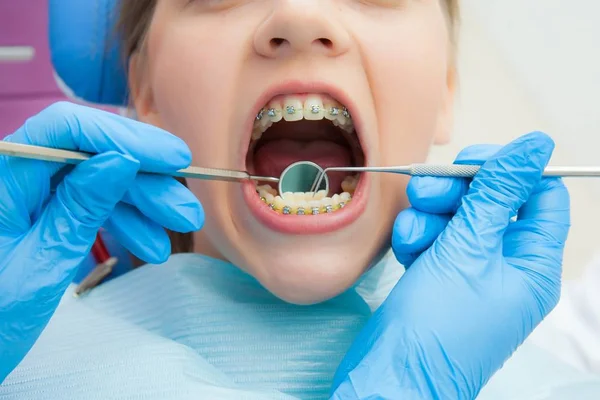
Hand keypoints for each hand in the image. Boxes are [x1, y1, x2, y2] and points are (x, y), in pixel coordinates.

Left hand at [0, 102, 202, 381]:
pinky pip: (87, 204)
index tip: (174, 158)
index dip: (126, 137)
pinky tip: (149, 244)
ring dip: (142, 204)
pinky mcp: (40, 213)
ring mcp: (28, 195)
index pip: (66, 130)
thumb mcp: (41, 267)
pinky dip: (121, 221)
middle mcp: (14, 175)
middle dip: (145, 182)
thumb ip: (79, 208)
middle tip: (186, 212)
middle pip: (90, 156)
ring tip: (177, 230)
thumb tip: (123, 158)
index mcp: (1, 179)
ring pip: (96, 181)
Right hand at [331, 132, 569, 398]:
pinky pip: (434, 238)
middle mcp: (506, 266)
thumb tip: (535, 145)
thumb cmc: (438, 327)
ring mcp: (471, 271)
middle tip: (426, 189)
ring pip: (457, 217)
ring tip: (412, 233)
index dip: (509, 172)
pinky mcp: (439, 275)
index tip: (471, 162)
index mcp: (533, 263)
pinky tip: (405, 248)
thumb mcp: (469, 250)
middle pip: (492, 202)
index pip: (540, 195)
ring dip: (430, 215)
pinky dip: (417, 236)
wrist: (392, 374)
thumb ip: (497, 193)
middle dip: (457, 191)